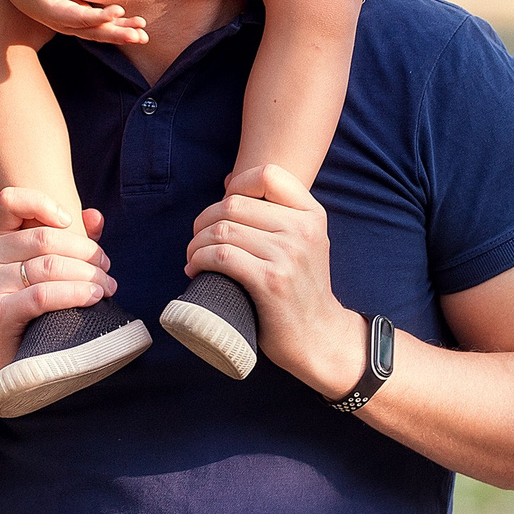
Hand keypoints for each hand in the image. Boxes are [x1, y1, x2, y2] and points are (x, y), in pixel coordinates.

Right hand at [0, 187, 116, 372]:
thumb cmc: (26, 304)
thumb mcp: (40, 266)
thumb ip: (67, 237)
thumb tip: (95, 217)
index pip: (10, 200)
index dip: (42, 203)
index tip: (69, 221)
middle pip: (45, 239)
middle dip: (86, 251)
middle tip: (106, 266)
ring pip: (50, 266)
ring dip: (89, 274)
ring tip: (107, 285)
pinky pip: (45, 295)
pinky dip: (77, 293)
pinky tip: (94, 297)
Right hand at [2, 0, 147, 44]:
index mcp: (57, 14)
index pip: (81, 18)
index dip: (99, 16)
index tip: (119, 10)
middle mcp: (69, 26)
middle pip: (95, 32)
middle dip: (117, 34)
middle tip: (137, 36)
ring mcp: (79, 27)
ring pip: (103, 34)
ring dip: (123, 34)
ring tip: (143, 36)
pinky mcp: (87, 24)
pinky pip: (106, 29)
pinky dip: (122, 29)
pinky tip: (141, 30)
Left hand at [184, 165, 364, 396]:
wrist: (320, 337)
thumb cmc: (301, 290)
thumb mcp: (304, 243)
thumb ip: (277, 214)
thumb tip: (228, 183)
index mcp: (312, 215)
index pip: (267, 175)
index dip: (236, 184)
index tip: (222, 206)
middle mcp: (303, 230)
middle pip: (234, 204)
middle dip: (205, 220)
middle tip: (198, 240)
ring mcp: (288, 255)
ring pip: (222, 230)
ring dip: (196, 243)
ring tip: (193, 257)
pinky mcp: (270, 281)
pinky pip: (221, 255)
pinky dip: (199, 260)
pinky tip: (195, 270)